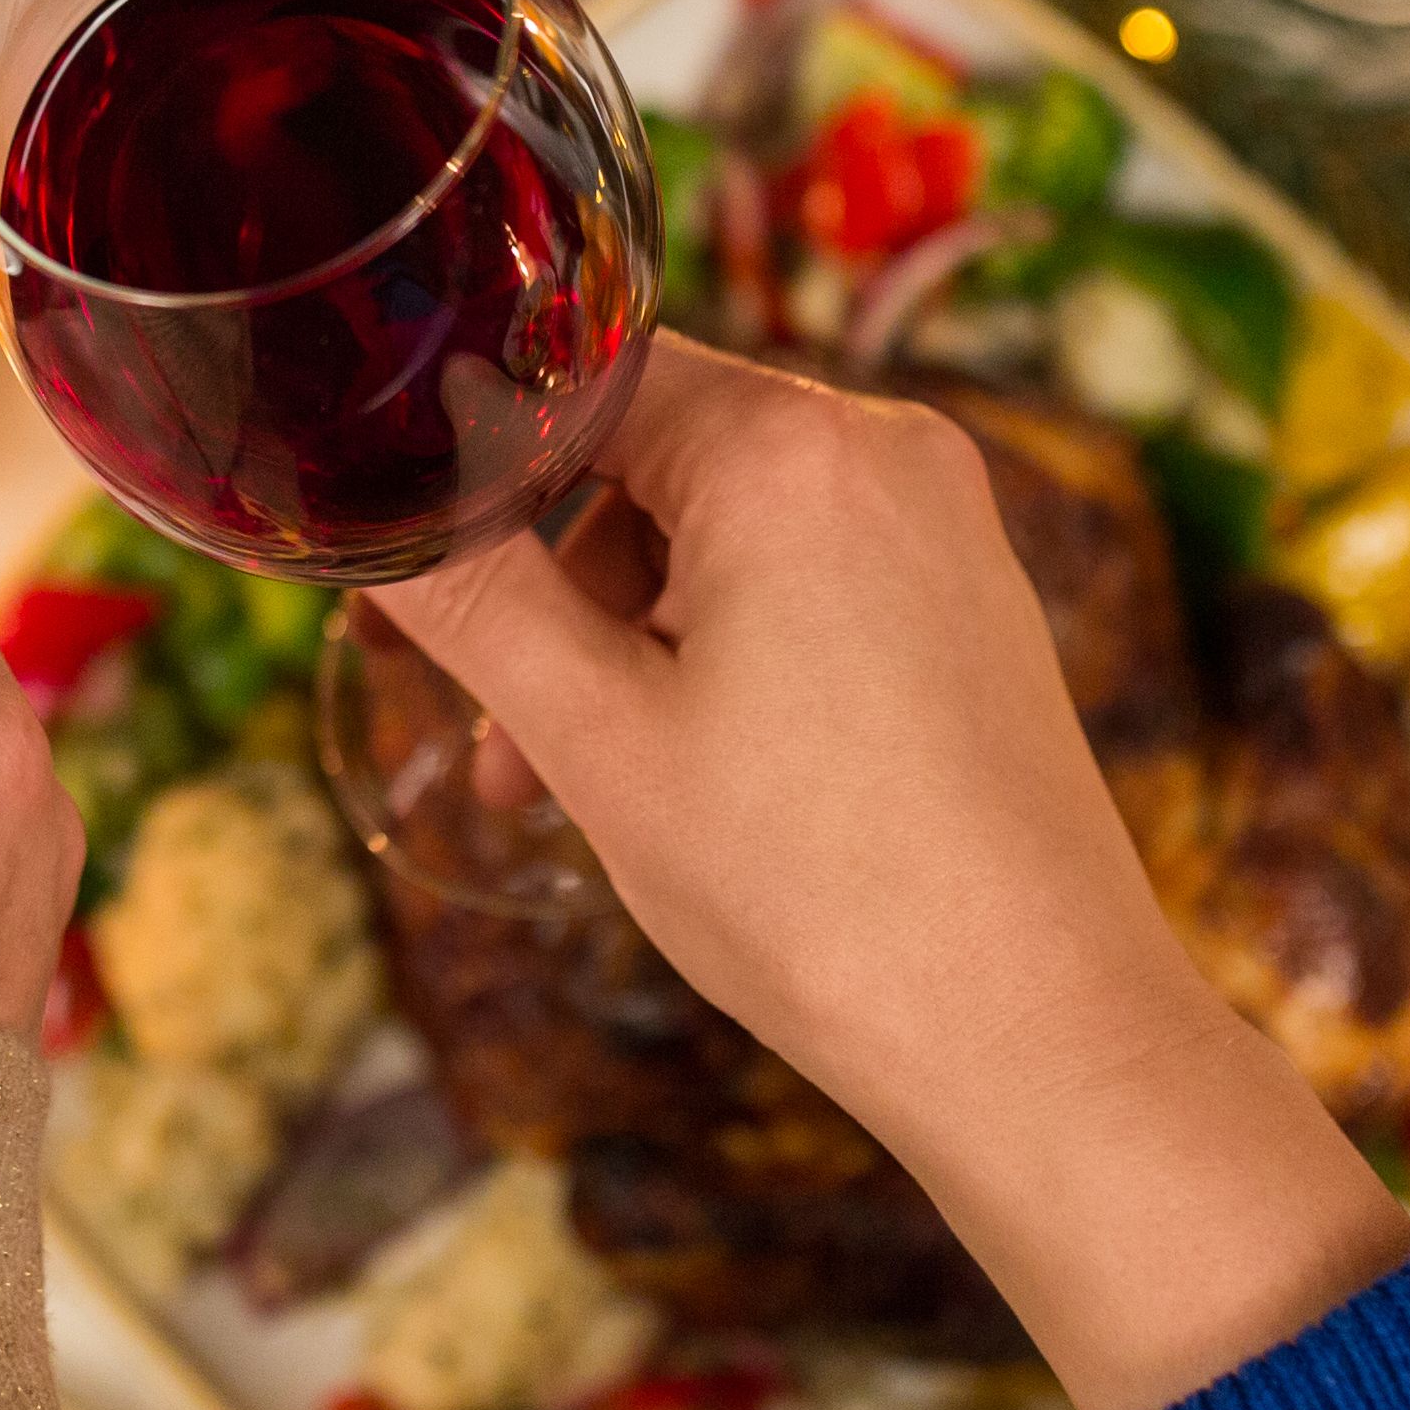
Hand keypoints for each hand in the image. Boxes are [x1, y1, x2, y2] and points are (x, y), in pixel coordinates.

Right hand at [368, 336, 1407, 1409]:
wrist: (1039, 1033)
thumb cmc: (820, 893)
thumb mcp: (598, 741)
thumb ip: (472, 603)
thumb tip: (369, 514)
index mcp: (788, 448)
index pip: (576, 376)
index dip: (467, 466)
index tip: (395, 568)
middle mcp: (884, 449)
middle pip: (649, 450)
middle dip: (543, 572)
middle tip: (464, 703)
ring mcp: (943, 522)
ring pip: (720, 523)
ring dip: (620, 626)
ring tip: (555, 776)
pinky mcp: (969, 598)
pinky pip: (801, 573)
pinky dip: (713, 643)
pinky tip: (667, 765)